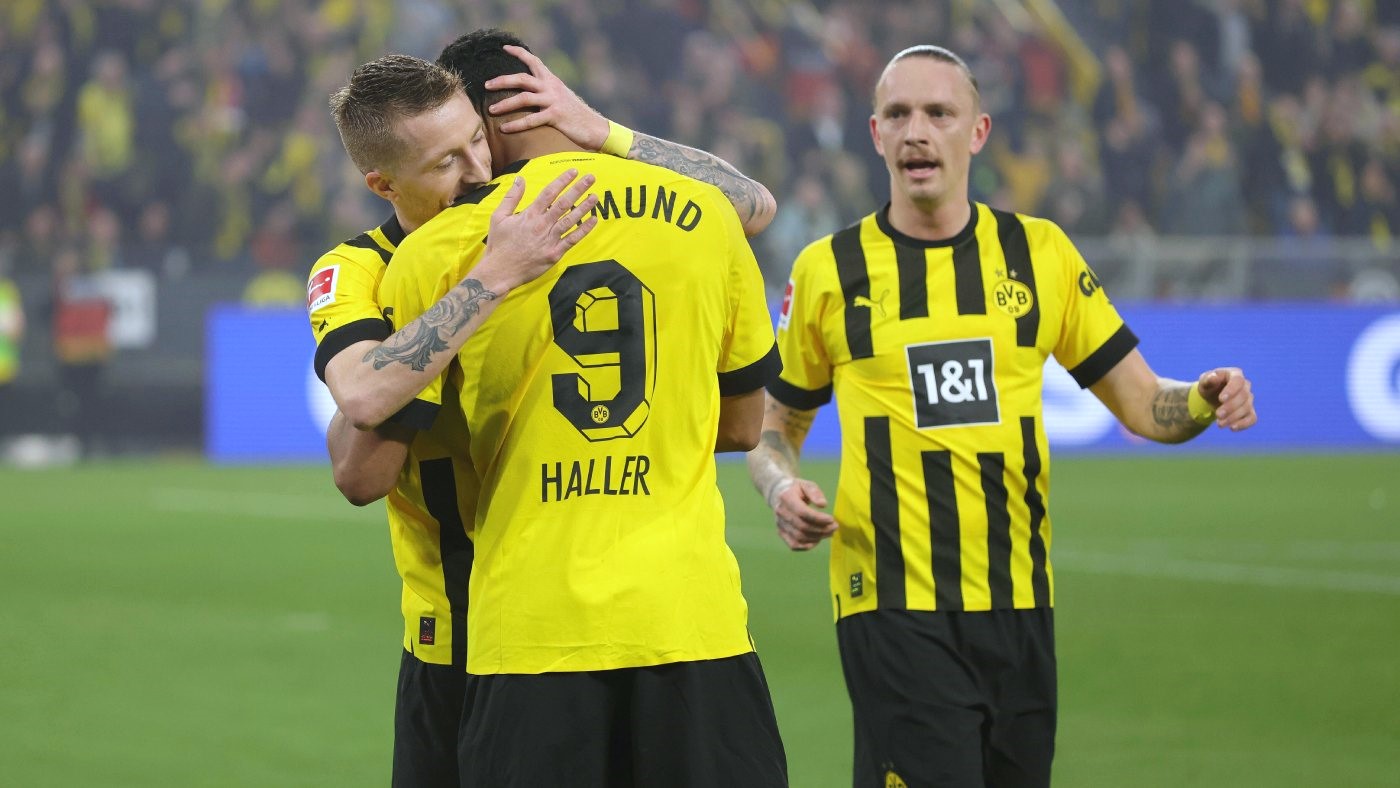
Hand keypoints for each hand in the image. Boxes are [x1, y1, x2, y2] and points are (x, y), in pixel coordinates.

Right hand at [479, 169, 598, 289]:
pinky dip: (584, 230)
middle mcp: (541, 225)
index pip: (549, 193)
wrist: (500, 271)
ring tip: (595, 196)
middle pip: (563, 203)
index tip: (574, 171)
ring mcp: (549, 240)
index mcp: (529, 215)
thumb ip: (511, 197)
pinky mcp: (554, 254)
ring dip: (584, 207)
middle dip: (578, 189)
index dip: (562, 180)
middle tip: (591, 178)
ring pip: (570, 220)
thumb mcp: (498, 217)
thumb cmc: (499, 244)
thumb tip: (519, 178)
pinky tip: (593, 220)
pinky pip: (572, 240)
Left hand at [485, 45, 609, 150]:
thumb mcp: (561, 97)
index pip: (534, 61)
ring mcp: (553, 101)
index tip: (504, 48)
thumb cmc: (575, 115)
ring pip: (524, 98)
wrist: (595, 128)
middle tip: (486, 85)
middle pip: (522, 78)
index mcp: (552, 81)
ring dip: (505, 104)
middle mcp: (551, 87)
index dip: (519, 53)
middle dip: (502, 80)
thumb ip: (547, 91)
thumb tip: (530, 91)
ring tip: (491, 110)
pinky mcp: (555, 117)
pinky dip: (516, 124)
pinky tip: (504, 129)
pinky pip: (531, 120)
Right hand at [770, 478, 838, 550]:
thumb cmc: (796, 489)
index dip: (818, 518)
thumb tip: (823, 505)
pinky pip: (794, 545)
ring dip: (817, 537)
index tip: (832, 519)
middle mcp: (781, 512)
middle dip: (821, 529)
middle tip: (835, 527)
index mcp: (786, 497)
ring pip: (799, 537)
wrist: (778, 494)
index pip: (802, 512)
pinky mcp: (781, 532)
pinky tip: (818, 540)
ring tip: (829, 532)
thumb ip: (815, 492)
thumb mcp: (806, 484)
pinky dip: (807, 546)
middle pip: (802, 526)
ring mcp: (780, 524)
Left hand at [1197, 367, 1256, 430]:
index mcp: (1235, 374)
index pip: (1238, 381)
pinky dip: (1244, 424)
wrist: (1212, 396)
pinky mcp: (1249, 411)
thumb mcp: (1205, 381)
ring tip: (1219, 424)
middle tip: (1218, 415)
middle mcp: (1245, 386)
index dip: (1231, 390)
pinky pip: (1252, 418)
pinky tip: (1232, 428)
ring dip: (1233, 417)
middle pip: (1243, 396)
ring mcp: (1249, 399)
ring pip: (1247, 408)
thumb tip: (1213, 377)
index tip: (1221, 399)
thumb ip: (1208, 379)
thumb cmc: (1209, 386)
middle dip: (1231, 407)